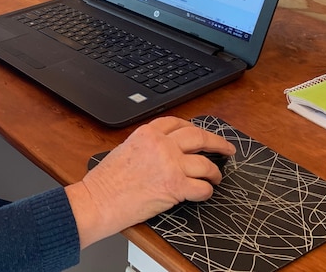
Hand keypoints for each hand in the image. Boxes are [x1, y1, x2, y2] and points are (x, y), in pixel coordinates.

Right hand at [65, 116, 234, 248]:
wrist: (98, 200)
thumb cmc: (106, 181)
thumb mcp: (125, 149)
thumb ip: (147, 145)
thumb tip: (165, 150)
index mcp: (148, 133)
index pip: (178, 123)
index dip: (193, 128)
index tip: (200, 134)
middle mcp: (162, 145)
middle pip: (198, 137)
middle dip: (217, 142)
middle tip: (226, 148)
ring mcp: (170, 165)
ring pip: (205, 163)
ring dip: (214, 172)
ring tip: (216, 177)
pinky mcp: (175, 187)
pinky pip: (202, 187)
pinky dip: (207, 191)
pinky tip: (204, 192)